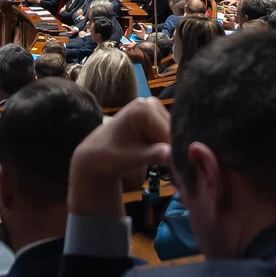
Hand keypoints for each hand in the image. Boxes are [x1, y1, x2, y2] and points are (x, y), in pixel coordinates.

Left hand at [68, 98, 171, 220]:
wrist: (97, 153)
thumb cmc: (109, 155)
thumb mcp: (130, 158)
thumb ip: (152, 155)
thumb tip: (171, 154)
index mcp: (143, 108)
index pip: (168, 130)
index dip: (175, 151)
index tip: (178, 170)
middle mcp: (151, 103)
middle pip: (174, 130)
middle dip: (176, 151)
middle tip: (177, 173)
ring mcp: (155, 109)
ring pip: (175, 133)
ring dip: (175, 151)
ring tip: (172, 170)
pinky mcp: (157, 118)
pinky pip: (170, 134)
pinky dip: (170, 148)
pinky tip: (169, 162)